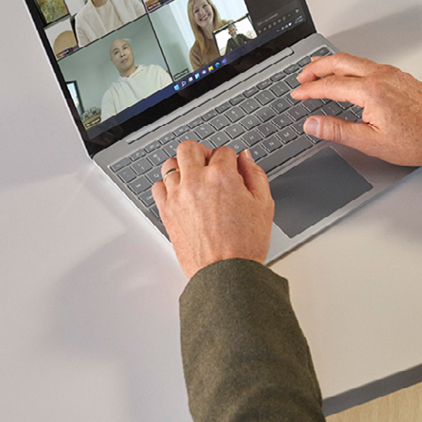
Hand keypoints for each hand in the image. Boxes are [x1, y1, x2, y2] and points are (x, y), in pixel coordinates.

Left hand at [152, 141, 274, 277]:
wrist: (226, 273)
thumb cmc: (245, 244)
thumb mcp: (264, 204)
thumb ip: (255, 174)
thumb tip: (245, 158)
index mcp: (221, 176)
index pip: (223, 151)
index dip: (231, 159)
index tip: (233, 169)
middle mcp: (196, 182)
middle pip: (189, 148)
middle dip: (202, 153)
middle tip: (210, 165)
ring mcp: (177, 196)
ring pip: (170, 164)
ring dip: (183, 167)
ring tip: (194, 179)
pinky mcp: (166, 212)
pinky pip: (158, 187)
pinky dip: (168, 186)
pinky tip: (181, 194)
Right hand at [292, 53, 421, 168]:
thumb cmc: (417, 141)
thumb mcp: (370, 142)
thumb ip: (337, 130)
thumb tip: (312, 123)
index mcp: (370, 91)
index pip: (330, 85)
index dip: (309, 90)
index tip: (297, 94)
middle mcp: (381, 76)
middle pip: (339, 62)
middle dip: (316, 67)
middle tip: (302, 77)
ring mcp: (392, 73)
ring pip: (354, 60)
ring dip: (333, 65)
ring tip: (320, 73)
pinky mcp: (400, 76)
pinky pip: (369, 64)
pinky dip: (351, 67)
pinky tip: (349, 77)